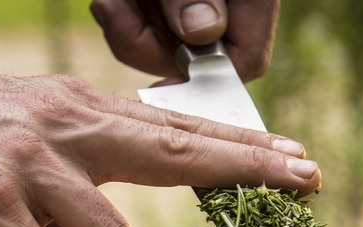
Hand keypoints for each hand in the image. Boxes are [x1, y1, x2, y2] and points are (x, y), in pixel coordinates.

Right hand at [0, 72, 317, 226]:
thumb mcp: (16, 154)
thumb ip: (72, 197)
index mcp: (72, 110)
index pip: (173, 129)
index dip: (241, 148)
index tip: (296, 161)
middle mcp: (59, 126)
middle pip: (176, 150)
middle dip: (248, 169)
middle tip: (304, 186)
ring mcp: (25, 162)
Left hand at [90, 0, 279, 81]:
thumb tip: (201, 31)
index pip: (246, 60)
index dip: (208, 80)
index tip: (161, 83)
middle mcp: (224, 3)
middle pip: (196, 61)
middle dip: (148, 44)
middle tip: (115, 10)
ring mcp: (189, 5)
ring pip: (161, 48)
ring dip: (125, 27)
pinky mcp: (158, 4)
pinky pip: (137, 29)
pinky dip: (117, 13)